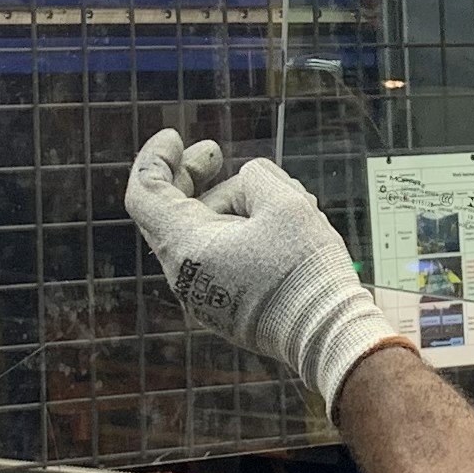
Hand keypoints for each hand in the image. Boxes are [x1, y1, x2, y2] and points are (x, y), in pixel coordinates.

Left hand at [124, 131, 408, 412]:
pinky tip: (280, 225)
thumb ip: (255, 177)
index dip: (156, 158)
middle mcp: (185, 275)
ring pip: (204, 231)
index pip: (146, 193)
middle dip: (195, 176)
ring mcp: (204, 294)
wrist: (327, 335)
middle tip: (215, 152)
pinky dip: (241, 232)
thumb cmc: (304, 270)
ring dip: (233, 204)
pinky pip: (221, 255)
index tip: (176, 137)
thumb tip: (247, 182)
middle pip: (172, 211)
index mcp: (187, 247)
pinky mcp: (225, 306)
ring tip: (286, 199)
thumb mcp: (285, 200)